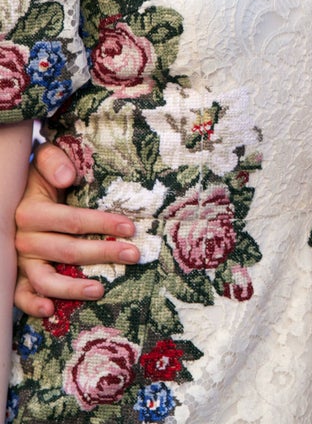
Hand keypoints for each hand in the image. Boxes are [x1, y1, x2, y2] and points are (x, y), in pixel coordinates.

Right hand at [14, 142, 139, 316]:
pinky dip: (32, 306)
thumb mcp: (45, 160)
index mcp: (31, 211)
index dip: (102, 224)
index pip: (73, 221)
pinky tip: (51, 311)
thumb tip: (67, 176)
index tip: (130, 227)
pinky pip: (20, 295)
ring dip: (73, 287)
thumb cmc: (39, 177)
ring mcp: (21, 259)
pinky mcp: (19, 274)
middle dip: (103, 253)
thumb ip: (54, 161)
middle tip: (133, 254)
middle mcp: (24, 238)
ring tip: (100, 290)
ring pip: (45, 279)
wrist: (17, 193)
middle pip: (67, 250)